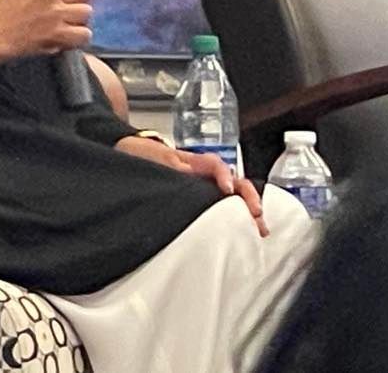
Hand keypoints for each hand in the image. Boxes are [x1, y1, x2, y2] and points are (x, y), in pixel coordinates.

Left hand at [116, 135, 267, 236]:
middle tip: (257, 217)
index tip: (226, 191)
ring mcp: (205, 186)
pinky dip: (235, 216)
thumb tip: (195, 177)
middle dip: (249, 199)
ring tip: (258, 228)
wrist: (129, 156)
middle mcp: (206, 174)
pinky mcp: (199, 198)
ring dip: (246, 209)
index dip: (224, 176)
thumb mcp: (159, 161)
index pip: (217, 166)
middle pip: (235, 183)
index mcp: (197, 163)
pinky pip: (221, 205)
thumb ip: (177, 168)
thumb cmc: (143, 157)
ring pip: (233, 195)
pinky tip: (239, 232)